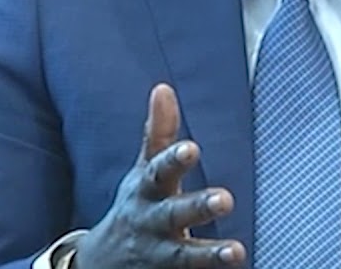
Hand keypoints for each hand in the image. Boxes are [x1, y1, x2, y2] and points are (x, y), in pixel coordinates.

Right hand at [73, 84, 244, 267]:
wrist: (103, 264)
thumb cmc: (138, 205)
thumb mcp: (144, 170)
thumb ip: (158, 133)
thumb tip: (164, 88)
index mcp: (147, 190)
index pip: (159, 172)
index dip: (175, 160)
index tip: (193, 148)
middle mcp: (151, 223)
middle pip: (173, 214)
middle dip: (198, 208)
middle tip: (226, 200)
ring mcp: (158, 256)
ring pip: (183, 257)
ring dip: (209, 255)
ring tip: (237, 252)